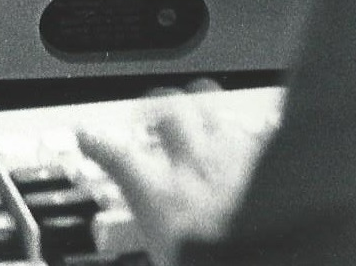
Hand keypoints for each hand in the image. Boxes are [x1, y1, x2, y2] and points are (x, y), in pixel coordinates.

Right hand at [77, 81, 271, 265]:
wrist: (264, 257)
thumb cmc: (213, 262)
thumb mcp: (167, 255)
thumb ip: (158, 238)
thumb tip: (158, 242)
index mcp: (161, 198)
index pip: (118, 157)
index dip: (99, 143)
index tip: (88, 135)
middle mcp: (195, 167)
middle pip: (171, 111)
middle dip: (160, 106)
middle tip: (153, 109)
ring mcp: (235, 158)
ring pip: (214, 109)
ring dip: (204, 108)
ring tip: (201, 105)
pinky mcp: (267, 161)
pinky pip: (256, 131)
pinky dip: (249, 132)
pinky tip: (252, 135)